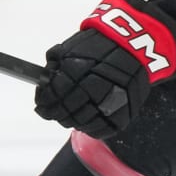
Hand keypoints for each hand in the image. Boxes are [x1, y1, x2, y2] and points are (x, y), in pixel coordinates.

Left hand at [35, 0, 175, 137]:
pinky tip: (85, 123)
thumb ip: (54, 65)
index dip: (42, 103)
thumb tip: (42, 81)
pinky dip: (90, 129)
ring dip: (71, 121)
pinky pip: (102, 130)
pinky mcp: (123, 114)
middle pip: (64, 113)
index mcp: (75, 73)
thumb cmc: (100, 45)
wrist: (134, 46)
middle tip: (51, 112)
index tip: (40, 104)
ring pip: (81, 123)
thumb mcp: (70, 48)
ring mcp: (108, 104)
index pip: (51, 97)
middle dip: (54, 113)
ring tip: (68, 117)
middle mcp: (91, 90)